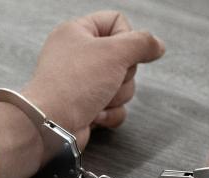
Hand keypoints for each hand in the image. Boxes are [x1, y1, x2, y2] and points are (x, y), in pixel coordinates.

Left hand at [23, 10, 165, 148]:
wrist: (51, 126)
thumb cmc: (72, 86)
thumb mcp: (115, 53)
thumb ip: (142, 43)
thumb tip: (156, 45)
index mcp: (77, 32)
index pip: (116, 21)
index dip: (127, 38)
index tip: (122, 52)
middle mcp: (78, 56)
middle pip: (124, 58)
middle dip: (122, 75)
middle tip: (107, 79)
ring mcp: (81, 83)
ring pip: (122, 85)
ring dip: (116, 97)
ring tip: (97, 99)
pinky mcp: (86, 107)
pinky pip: (115, 107)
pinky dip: (110, 113)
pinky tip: (95, 114)